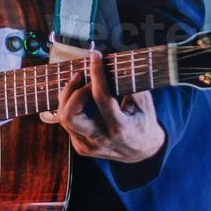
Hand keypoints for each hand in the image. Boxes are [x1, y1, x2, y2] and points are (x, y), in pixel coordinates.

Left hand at [55, 49, 165, 163]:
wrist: (142, 154)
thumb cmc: (144, 123)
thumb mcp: (147, 105)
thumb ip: (133, 87)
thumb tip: (118, 68)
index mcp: (120, 128)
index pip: (101, 97)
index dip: (96, 73)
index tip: (95, 56)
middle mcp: (101, 139)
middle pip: (70, 114)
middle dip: (72, 90)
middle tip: (82, 76)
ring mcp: (88, 146)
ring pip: (63, 118)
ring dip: (67, 96)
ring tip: (79, 81)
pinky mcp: (81, 148)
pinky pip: (67, 123)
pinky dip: (69, 105)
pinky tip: (79, 95)